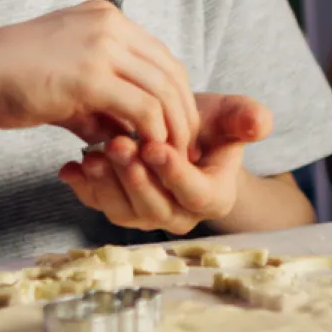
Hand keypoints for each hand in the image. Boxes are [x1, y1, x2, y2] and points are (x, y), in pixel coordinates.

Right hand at [0, 0, 199, 156]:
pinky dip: (152, 134)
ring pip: (164, 90)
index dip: (176, 95)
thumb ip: (97, 102)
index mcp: (105, 18)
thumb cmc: (3, 78)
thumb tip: (121, 133)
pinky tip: (146, 155)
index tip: (176, 129)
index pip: (160, 57)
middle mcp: (110, 25)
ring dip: (173, 128)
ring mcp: (102, 46)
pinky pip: (142, 108)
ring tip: (169, 158)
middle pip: (171, 71)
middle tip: (184, 148)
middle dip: (183, 113)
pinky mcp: (91, 75)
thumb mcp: (63, 80)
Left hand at [59, 94, 271, 233]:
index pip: (195, 193)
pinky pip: (100, 205)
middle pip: (155, 206)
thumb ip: (245, 118)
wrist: (179, 132)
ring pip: (124, 210)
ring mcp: (146, 215)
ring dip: (107, 184)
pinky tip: (70, 166)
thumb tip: (261, 122)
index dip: (175, 173)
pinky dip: (84, 188)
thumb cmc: (207, 125)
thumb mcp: (228, 116)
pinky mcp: (119, 207)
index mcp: (213, 196)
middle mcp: (179, 214)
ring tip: (92, 155)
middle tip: (118, 144)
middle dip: (135, 178)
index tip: (155, 147)